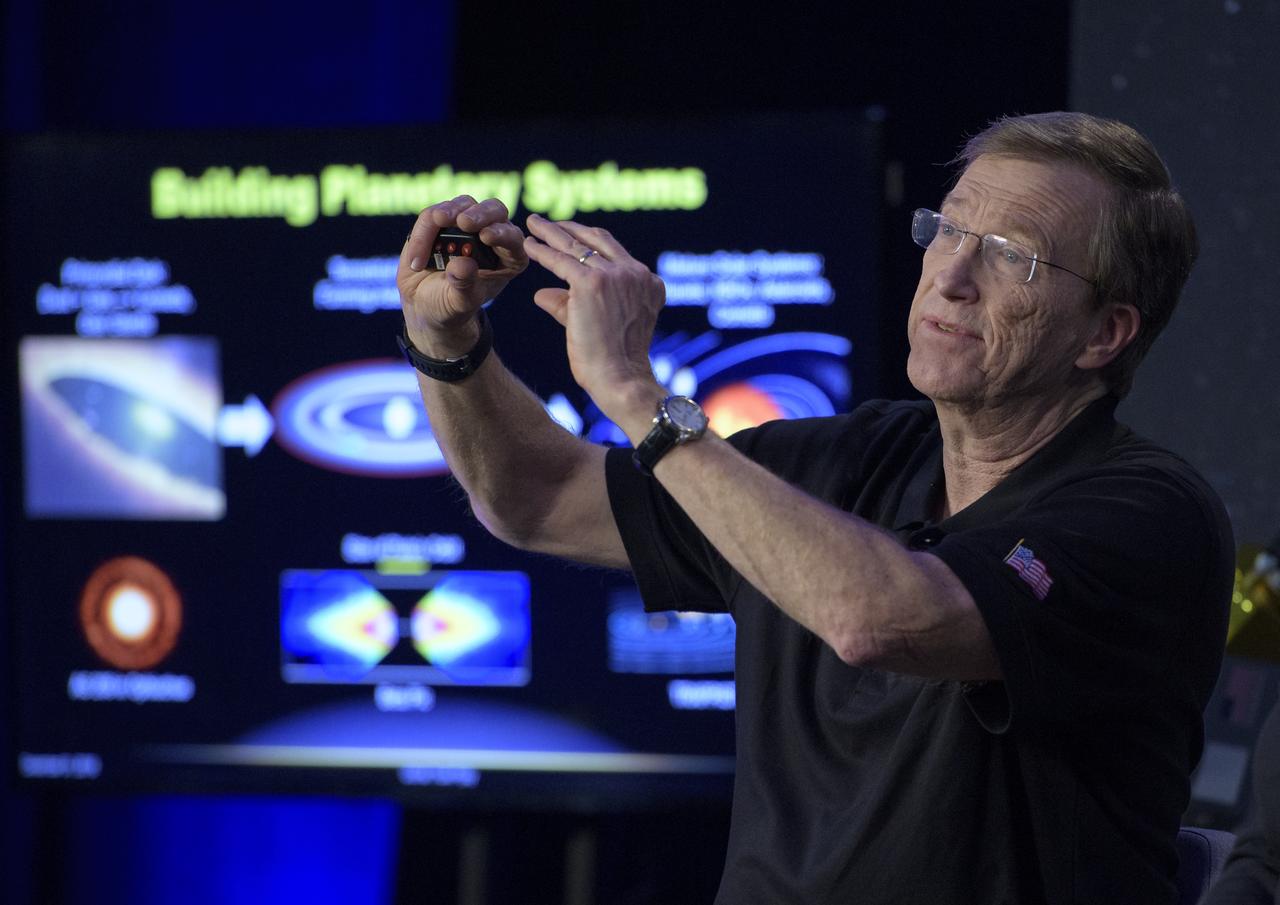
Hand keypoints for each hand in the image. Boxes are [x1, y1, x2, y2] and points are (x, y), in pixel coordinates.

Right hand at [398, 196, 527, 355]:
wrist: (424, 305)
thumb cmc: (451, 306)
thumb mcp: (459, 302)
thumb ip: (464, 284)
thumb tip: (463, 264)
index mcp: (508, 258)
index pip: (513, 239)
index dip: (502, 234)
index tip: (485, 236)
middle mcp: (491, 235)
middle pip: (495, 210)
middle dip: (480, 213)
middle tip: (463, 221)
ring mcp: (466, 224)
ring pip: (464, 205)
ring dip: (450, 211)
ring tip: (437, 220)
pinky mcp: (441, 220)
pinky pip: (433, 215)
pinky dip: (424, 231)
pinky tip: (417, 258)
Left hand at [523, 214, 666, 430]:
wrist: (620, 380)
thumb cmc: (612, 363)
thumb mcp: (598, 326)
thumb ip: (570, 305)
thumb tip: (541, 294)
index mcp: (648, 283)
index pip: (614, 252)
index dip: (588, 240)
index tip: (568, 234)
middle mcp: (635, 274)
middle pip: (597, 240)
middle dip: (568, 228)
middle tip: (545, 221)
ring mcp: (616, 276)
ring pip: (576, 247)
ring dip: (551, 233)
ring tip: (531, 222)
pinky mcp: (592, 283)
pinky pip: (561, 261)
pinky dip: (542, 250)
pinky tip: (528, 245)